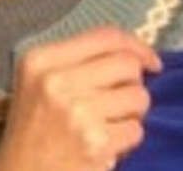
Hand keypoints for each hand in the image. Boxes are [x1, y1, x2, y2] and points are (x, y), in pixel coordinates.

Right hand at [0, 25, 161, 170]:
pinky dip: (126, 140)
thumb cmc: (32, 132)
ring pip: (138, 97)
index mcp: (40, 60)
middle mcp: (56, 81)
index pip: (106, 37)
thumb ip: (78, 62)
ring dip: (132, 114)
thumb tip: (136, 55)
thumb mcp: (38, 83)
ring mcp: (77, 112)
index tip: (151, 62)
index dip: (137, 46)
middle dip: (134, 84)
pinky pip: (135, 130)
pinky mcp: (95, 143)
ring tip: (109, 125)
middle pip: (127, 65)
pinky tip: (105, 146)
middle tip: (121, 102)